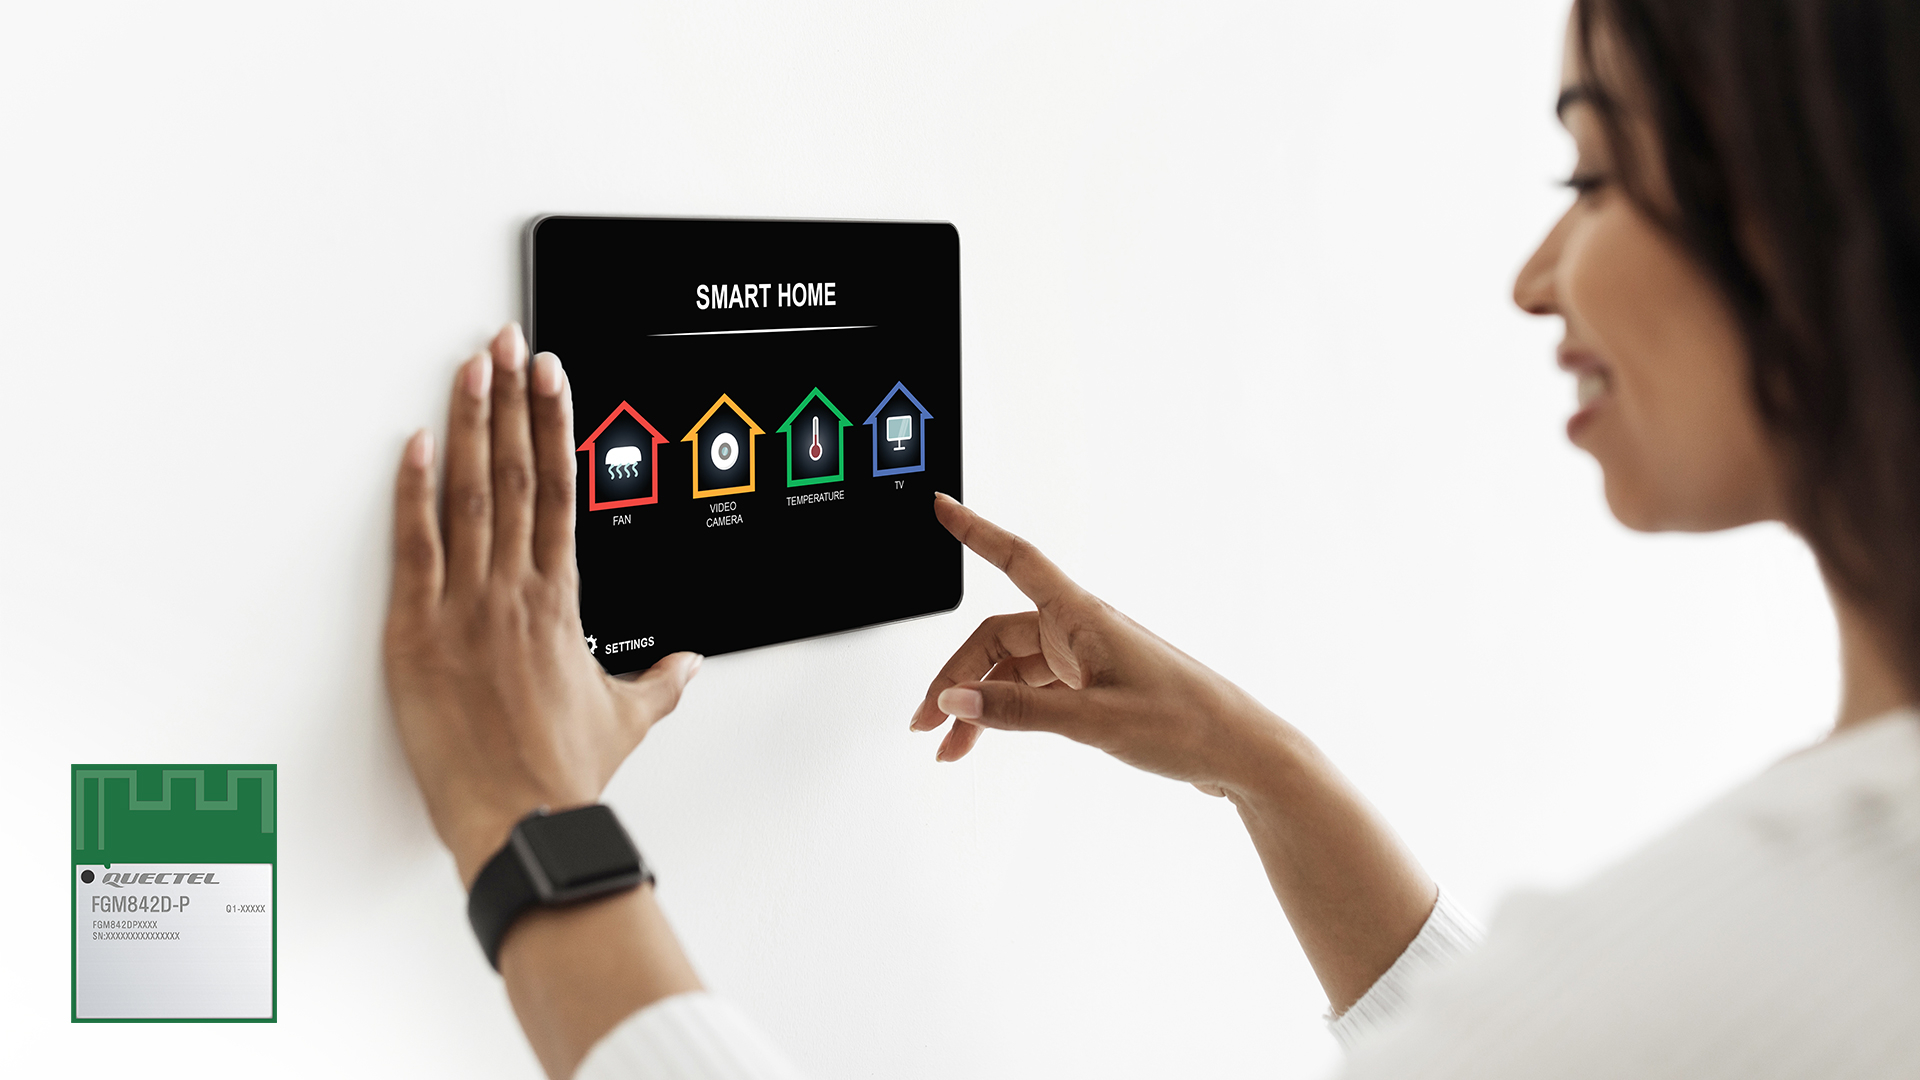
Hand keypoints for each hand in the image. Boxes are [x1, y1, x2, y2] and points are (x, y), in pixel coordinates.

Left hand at [383, 324, 702, 886]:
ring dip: (469, 424)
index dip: (555, 422)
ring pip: (470, 494)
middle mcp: (516, 590)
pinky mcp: (417, 635)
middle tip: (505, 343)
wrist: (522, 819)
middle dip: (510, 399)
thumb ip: (661, 682)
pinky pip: (414, 548)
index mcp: (562, 600)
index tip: (550, 376)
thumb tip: (688, 664)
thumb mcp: (626, 718)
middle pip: (518, 472)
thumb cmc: (565, 773)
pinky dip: (412, 493)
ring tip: (466, 368)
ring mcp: (465, 607)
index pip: (563, 487)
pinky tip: (415, 445)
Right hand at [909, 494, 1286, 798]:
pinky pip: (1034, 691)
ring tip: (950, 746)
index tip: (943, 507)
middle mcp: (1081, 630)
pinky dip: (1006, 713)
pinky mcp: (1097, 686)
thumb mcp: (1093, 720)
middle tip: (925, 719)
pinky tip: (988, 739)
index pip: (1017, 558)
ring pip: (1012, 670)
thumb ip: (1018, 710)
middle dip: (955, 677)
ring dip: (978, 704)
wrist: (1240, 753)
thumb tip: (955, 701)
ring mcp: (1088, 659)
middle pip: (996, 637)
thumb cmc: (1186, 725)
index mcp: (1083, 617)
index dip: (976, 531)